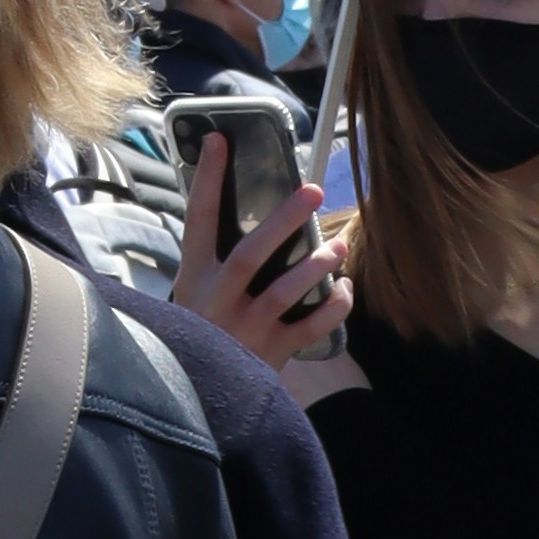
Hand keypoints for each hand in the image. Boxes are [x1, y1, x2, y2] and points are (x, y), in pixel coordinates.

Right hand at [172, 133, 363, 400]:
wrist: (200, 398)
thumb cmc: (200, 335)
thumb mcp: (193, 294)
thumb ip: (214, 260)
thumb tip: (248, 213)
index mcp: (196, 277)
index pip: (199, 219)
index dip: (209, 179)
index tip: (219, 140)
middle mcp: (218, 300)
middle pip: (252, 253)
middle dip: (283, 221)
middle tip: (312, 192)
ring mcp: (245, 329)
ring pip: (285, 290)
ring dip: (316, 265)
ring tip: (339, 247)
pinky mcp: (272, 353)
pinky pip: (312, 326)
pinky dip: (334, 306)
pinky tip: (345, 288)